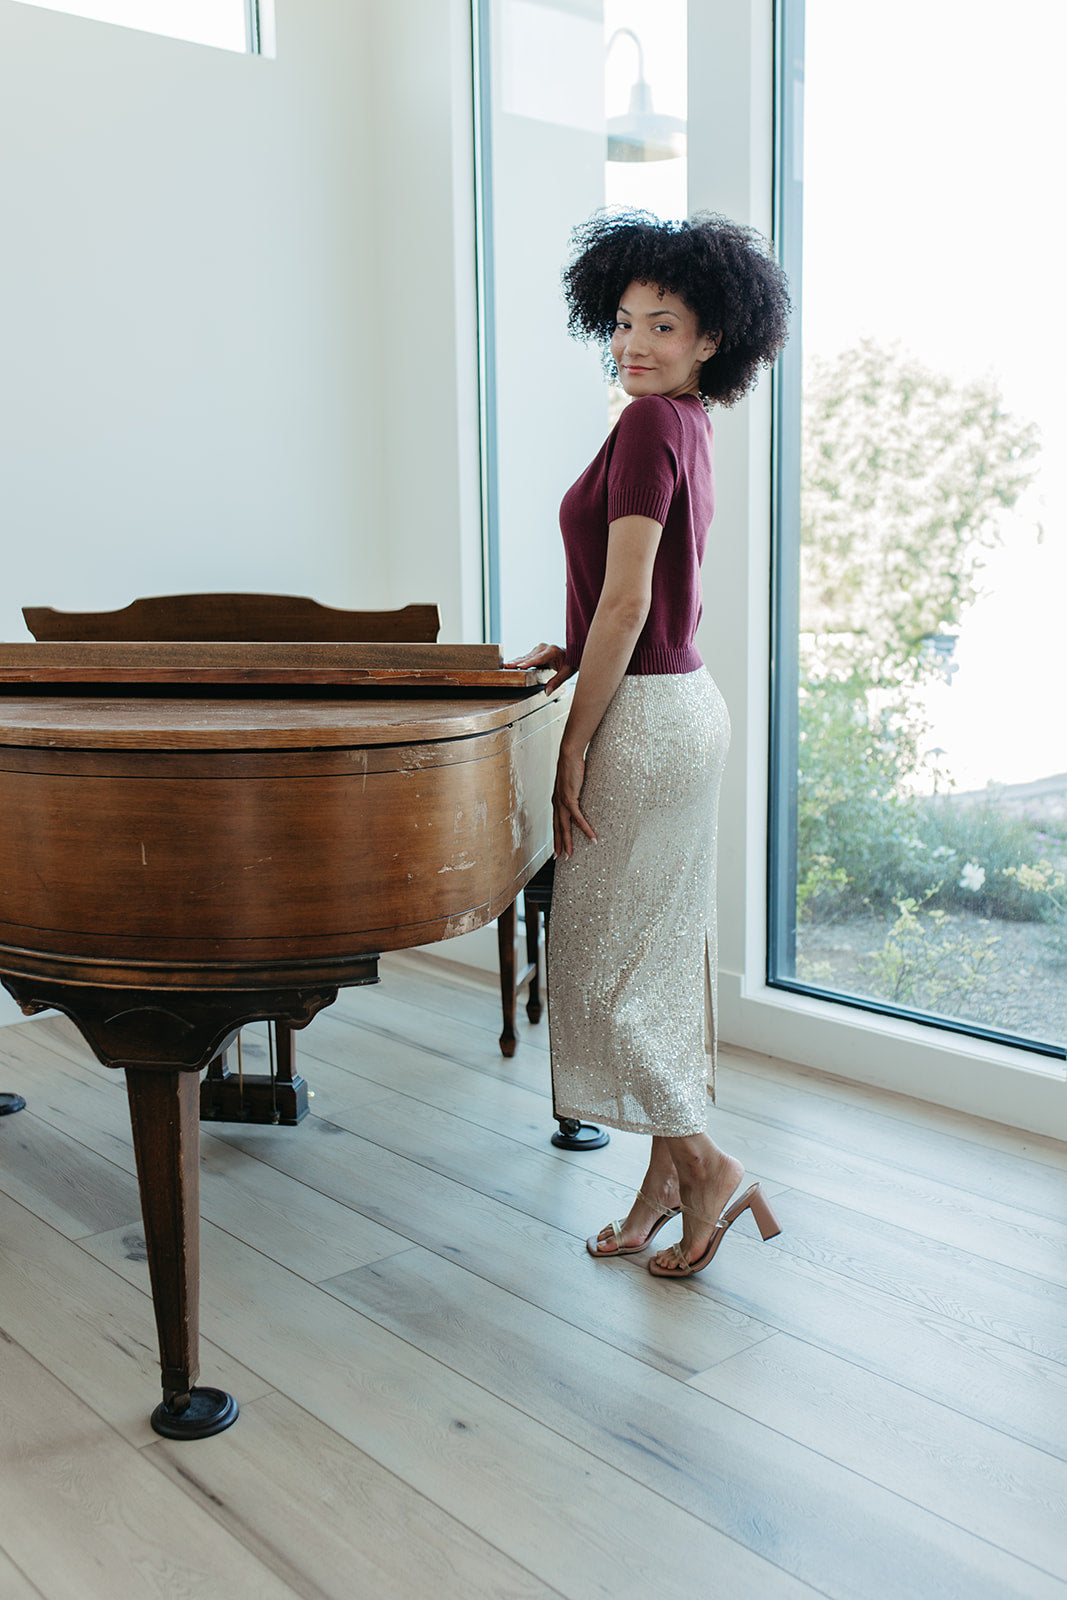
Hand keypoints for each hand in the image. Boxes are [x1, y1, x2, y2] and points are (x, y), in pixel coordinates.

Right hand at [503, 642, 575, 694]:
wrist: (573, 653)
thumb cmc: (571, 662)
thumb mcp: (567, 673)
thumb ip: (556, 682)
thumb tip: (547, 692)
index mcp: (552, 651)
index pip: (538, 658)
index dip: (529, 663)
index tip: (520, 666)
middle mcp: (544, 647)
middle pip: (529, 657)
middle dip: (517, 662)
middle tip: (506, 666)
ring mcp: (539, 648)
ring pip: (526, 656)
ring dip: (516, 661)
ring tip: (506, 666)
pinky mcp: (536, 651)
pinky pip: (527, 657)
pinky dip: (519, 661)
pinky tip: (511, 664)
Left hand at [553, 743, 596, 858]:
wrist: (569, 755)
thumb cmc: (573, 766)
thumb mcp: (573, 783)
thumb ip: (576, 793)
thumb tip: (582, 798)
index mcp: (557, 801)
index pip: (555, 822)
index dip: (556, 836)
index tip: (556, 848)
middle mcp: (557, 803)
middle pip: (557, 828)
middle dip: (558, 844)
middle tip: (560, 858)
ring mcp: (562, 802)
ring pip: (565, 827)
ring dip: (568, 842)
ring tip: (571, 855)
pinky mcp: (570, 798)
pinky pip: (578, 818)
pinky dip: (585, 829)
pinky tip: (592, 838)